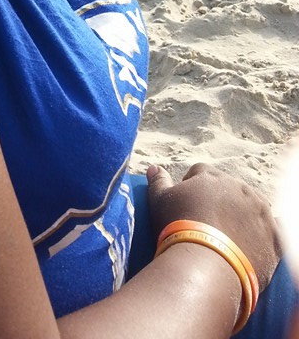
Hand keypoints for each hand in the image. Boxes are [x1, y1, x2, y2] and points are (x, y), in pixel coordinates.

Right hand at [146, 162, 281, 290]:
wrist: (205, 264)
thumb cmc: (178, 228)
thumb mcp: (159, 201)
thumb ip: (158, 182)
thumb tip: (154, 167)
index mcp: (211, 176)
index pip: (201, 173)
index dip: (192, 186)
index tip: (187, 206)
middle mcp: (239, 187)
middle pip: (229, 189)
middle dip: (220, 201)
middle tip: (208, 223)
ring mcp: (260, 211)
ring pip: (253, 206)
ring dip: (243, 216)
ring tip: (230, 237)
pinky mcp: (274, 235)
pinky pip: (276, 229)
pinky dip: (266, 234)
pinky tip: (256, 244)